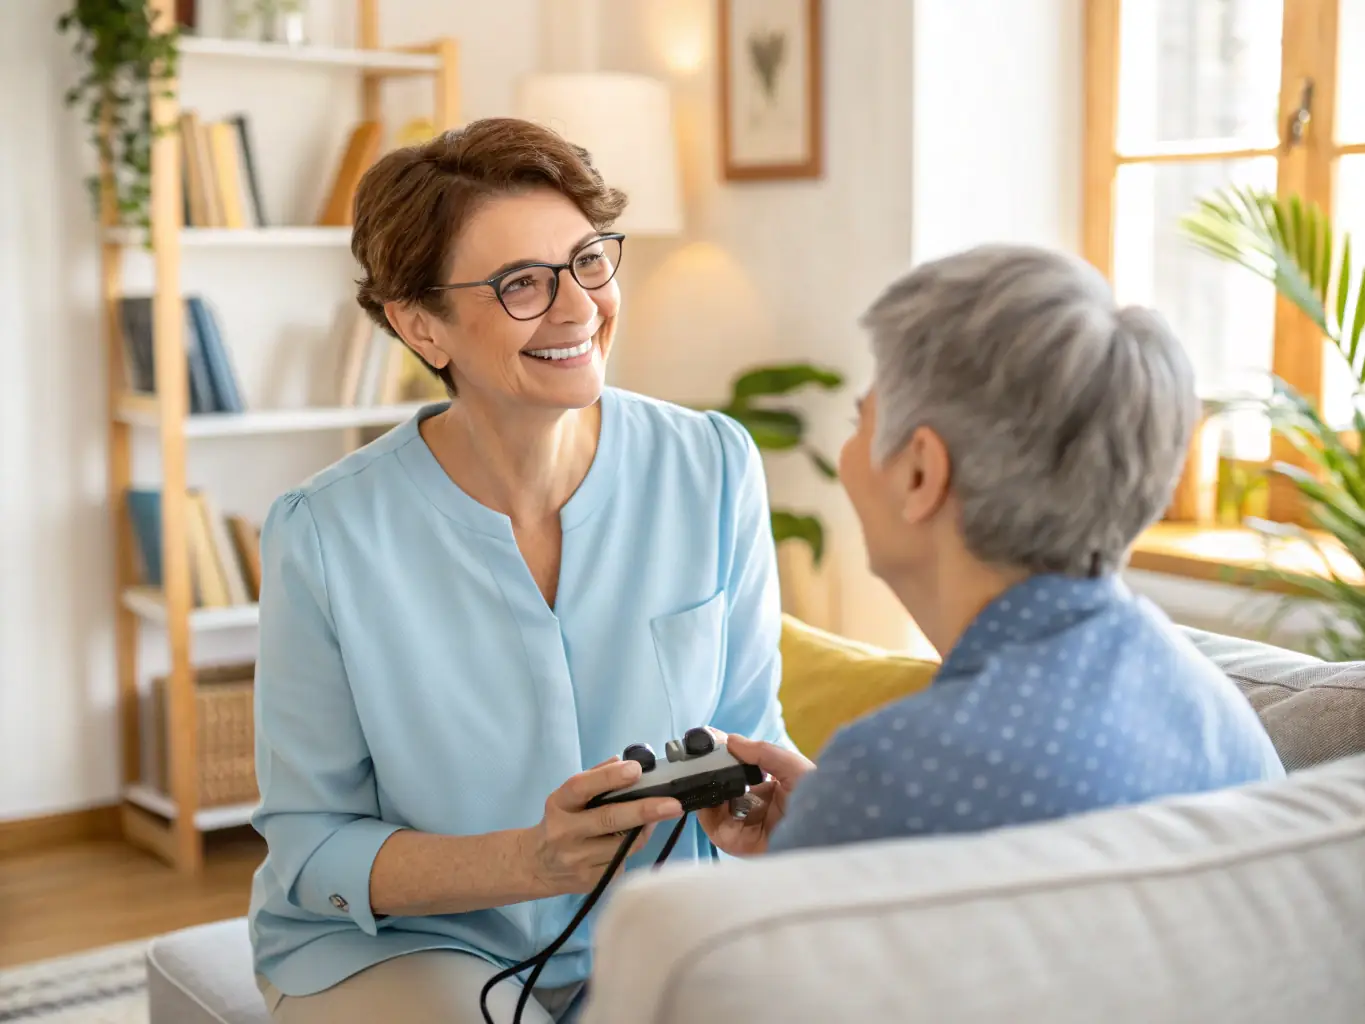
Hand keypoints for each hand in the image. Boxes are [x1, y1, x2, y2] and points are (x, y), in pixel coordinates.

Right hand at [521, 757, 682, 895]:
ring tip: (656, 816)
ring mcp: (577, 860)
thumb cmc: (560, 823)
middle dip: (644, 810)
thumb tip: (624, 761)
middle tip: (673, 804)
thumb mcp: (567, 798)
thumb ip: (594, 778)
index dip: (609, 777)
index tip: (636, 769)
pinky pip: (623, 862)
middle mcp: (565, 833)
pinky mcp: (590, 882)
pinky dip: (632, 849)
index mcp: (559, 805)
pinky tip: (632, 840)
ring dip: (645, 829)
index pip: (582, 787)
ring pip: (624, 845)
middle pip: (609, 819)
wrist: (536, 866)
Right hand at [697, 735, 815, 856]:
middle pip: (721, 790)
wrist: (826, 833)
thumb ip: (762, 752)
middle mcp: (754, 807)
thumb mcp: (792, 767)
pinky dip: (708, 812)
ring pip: (713, 809)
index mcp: (768, 787)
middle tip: (696, 757)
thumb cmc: (818, 798)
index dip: (721, 756)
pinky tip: (711, 796)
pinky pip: (715, 828)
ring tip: (701, 774)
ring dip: (706, 791)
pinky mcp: (740, 844)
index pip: (737, 770)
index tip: (707, 739)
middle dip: (707, 773)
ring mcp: (745, 826)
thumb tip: (731, 740)